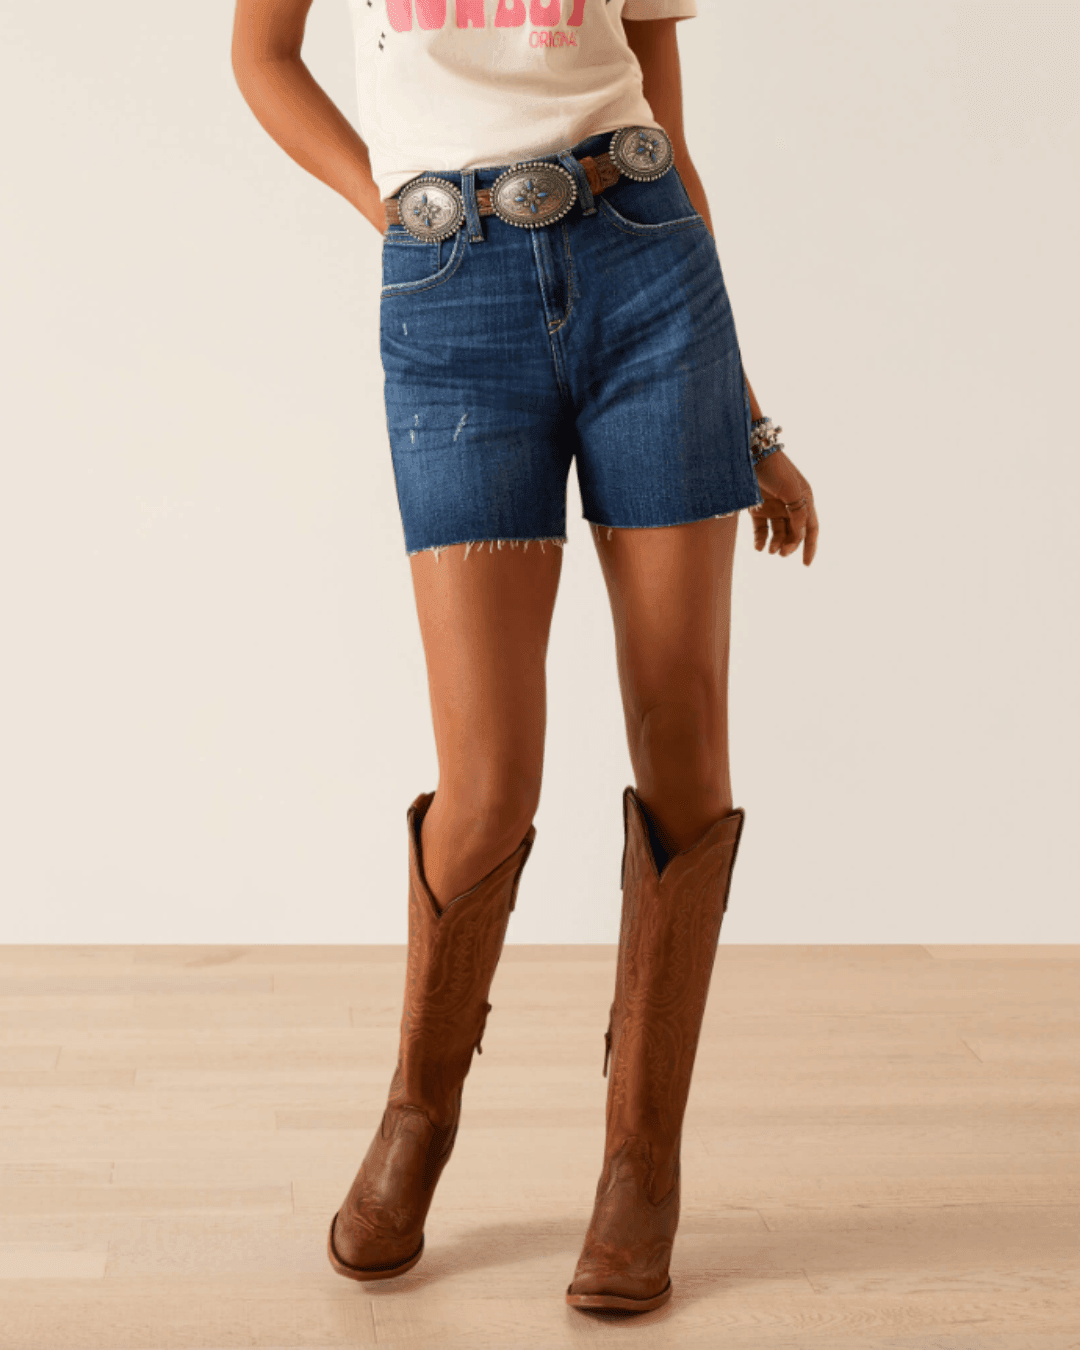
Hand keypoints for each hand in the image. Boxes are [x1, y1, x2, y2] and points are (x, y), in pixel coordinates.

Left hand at [749, 449, 818, 564]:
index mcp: (804, 499)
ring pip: (778, 533)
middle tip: (782, 553)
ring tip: (770, 550)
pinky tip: (759, 547)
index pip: (811, 528)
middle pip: (794, 533)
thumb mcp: (792, 490)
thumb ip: (798, 512)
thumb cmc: (775, 469)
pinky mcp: (757, 508)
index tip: (805, 564)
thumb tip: (799, 534)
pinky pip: (761, 530)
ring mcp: (773, 507)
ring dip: (776, 544)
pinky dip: (761, 540)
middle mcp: (790, 505)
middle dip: (790, 545)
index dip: (810, 546)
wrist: (751, 454)